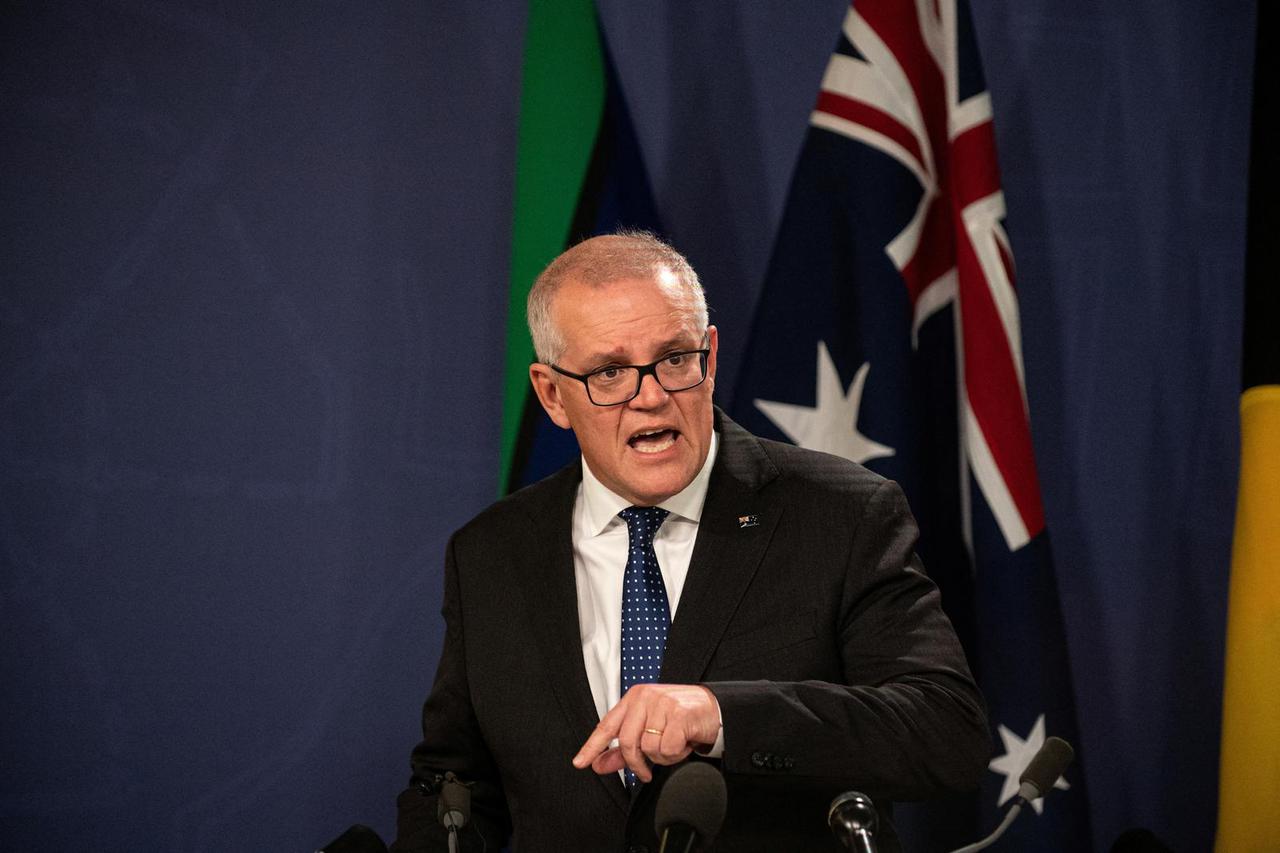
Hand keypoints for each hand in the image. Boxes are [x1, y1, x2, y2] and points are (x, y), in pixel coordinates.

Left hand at [572, 683, 720, 782]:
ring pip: (649, 748)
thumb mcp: (649, 730)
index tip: (580, 762)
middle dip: (636, 764)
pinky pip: (668, 748)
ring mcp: (663, 703)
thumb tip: (599, 764)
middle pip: (627, 742)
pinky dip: (675, 754)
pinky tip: (683, 744)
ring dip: (662, 757)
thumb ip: (623, 748)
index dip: (593, 746)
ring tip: (672, 746)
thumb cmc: (679, 718)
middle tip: (644, 773)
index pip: (607, 725)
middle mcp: (646, 697)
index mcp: (634, 698)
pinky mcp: (680, 714)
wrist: (713, 708)